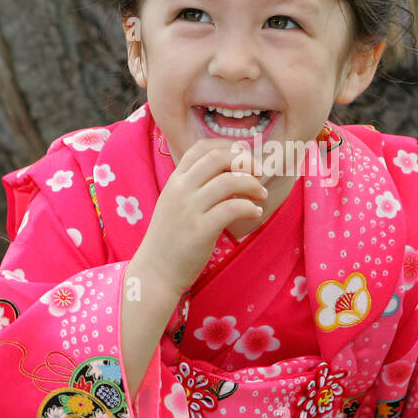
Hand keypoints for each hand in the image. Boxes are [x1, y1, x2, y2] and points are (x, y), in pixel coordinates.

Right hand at [132, 138, 268, 297]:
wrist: (155, 272)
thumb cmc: (169, 239)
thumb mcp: (174, 204)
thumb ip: (193, 187)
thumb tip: (226, 174)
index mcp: (175, 181)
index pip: (201, 148)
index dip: (227, 146)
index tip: (244, 155)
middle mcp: (180, 190)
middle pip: (218, 158)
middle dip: (245, 160)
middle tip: (260, 172)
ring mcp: (189, 209)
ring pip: (229, 181)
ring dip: (252, 185)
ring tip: (262, 195)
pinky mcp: (201, 230)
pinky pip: (232, 208)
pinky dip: (250, 207)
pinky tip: (256, 213)